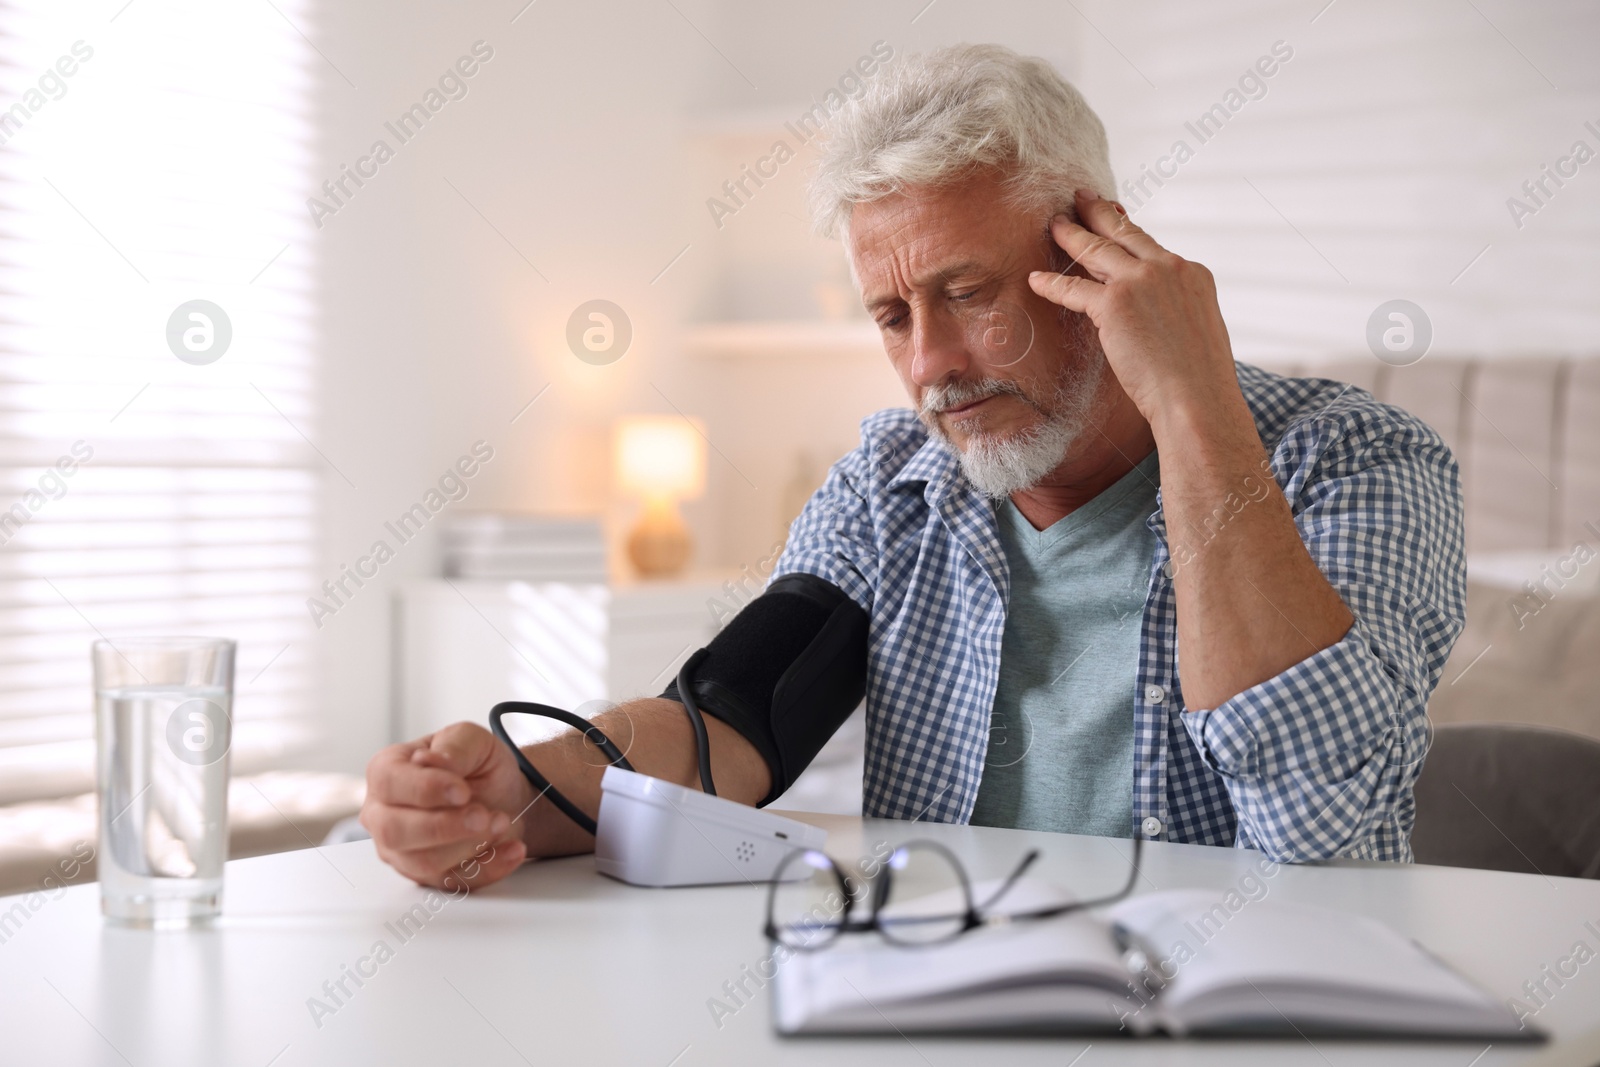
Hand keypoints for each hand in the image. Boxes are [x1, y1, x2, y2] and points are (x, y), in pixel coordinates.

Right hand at [361, 722, 532, 889]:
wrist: (502, 794)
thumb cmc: (476, 765)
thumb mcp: (472, 739)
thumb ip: (453, 746)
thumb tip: (428, 761)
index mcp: (386, 772)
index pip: (390, 783)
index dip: (426, 789)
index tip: (462, 791)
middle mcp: (383, 815)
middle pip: (396, 831)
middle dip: (446, 826)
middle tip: (484, 814)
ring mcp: (402, 851)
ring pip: (424, 862)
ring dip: (470, 845)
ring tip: (501, 821)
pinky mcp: (428, 877)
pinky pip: (454, 883)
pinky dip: (489, 868)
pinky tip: (512, 848)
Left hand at [1027, 189, 1242, 430]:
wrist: (1197, 398)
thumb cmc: (1198, 379)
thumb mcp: (1196, 329)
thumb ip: (1174, 310)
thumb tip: (1157, 316)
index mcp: (1192, 273)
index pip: (1151, 245)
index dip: (1127, 231)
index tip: (1114, 216)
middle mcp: (1168, 268)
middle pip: (1124, 233)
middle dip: (1099, 213)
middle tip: (1080, 198)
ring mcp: (1141, 282)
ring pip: (1097, 250)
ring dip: (1072, 235)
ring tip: (1054, 223)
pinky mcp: (1114, 304)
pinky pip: (1073, 288)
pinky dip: (1051, 283)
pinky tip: (1036, 279)